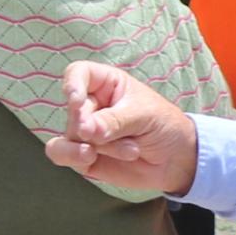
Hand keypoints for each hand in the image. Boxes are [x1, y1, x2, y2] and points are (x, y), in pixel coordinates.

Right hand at [47, 60, 201, 197]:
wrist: (176, 161)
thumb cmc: (164, 126)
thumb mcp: (144, 116)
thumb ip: (113, 121)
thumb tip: (83, 130)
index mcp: (106, 84)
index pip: (77, 73)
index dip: (72, 85)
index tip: (76, 101)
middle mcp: (91, 105)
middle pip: (74, 110)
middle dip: (95, 126)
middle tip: (117, 134)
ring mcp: (84, 131)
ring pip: (70, 134)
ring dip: (97, 145)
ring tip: (130, 150)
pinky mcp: (82, 155)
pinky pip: (60, 153)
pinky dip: (71, 155)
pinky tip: (90, 158)